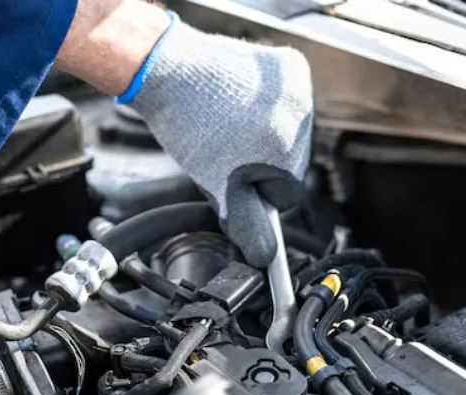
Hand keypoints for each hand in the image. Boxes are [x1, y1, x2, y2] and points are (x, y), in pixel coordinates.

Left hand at [126, 20, 313, 267]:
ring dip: (268, 135)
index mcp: (282, 149)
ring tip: (233, 125)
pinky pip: (292, 104)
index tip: (237, 180)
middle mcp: (298, 115)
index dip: (257, 193)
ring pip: (294, 134)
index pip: (288, 195)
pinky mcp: (293, 66)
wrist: (167, 68)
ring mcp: (298, 87)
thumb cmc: (185, 124)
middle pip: (293, 164)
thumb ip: (245, 225)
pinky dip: (272, 107)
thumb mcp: (215, 185)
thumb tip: (266, 258)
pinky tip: (244, 103)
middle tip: (229, 150)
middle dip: (263, 164)